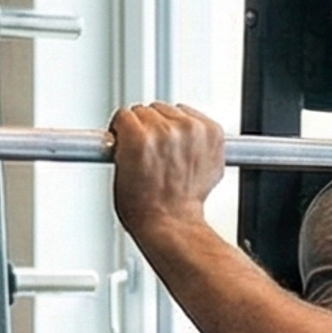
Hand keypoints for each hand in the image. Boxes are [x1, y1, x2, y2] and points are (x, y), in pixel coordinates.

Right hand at [108, 103, 228, 239]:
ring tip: (169, 153)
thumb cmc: (144, 206)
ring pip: (173, 111)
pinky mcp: (212, 133)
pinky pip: (196, 117)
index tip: (127, 137)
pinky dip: (191, 130)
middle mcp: (167, 130)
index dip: (125, 129)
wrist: (172, 222)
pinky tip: (185, 149)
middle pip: (150, 110)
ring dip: (170, 126)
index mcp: (139, 137)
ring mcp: (193, 131)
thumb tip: (129, 126)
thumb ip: (124, 140)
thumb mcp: (118, 168)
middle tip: (150, 151)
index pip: (126, 114)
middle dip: (147, 128)